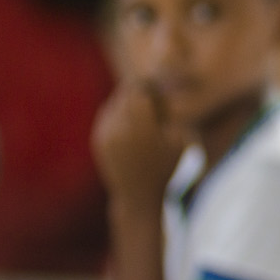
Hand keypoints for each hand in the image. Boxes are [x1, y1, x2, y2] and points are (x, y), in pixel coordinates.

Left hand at [91, 83, 185, 207]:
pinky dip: (119, 114)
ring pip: (115, 103)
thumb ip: (173, 115)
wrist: (139, 195)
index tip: (159, 87)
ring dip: (128, 102)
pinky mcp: (99, 139)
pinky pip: (108, 115)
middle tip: (152, 96)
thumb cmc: (167, 168)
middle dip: (139, 92)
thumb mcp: (180, 142)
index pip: (139, 89)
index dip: (150, 84)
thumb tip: (163, 92)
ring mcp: (106, 134)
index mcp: (142, 128)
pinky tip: (132, 122)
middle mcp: (120, 129)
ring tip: (143, 111)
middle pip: (126, 94)